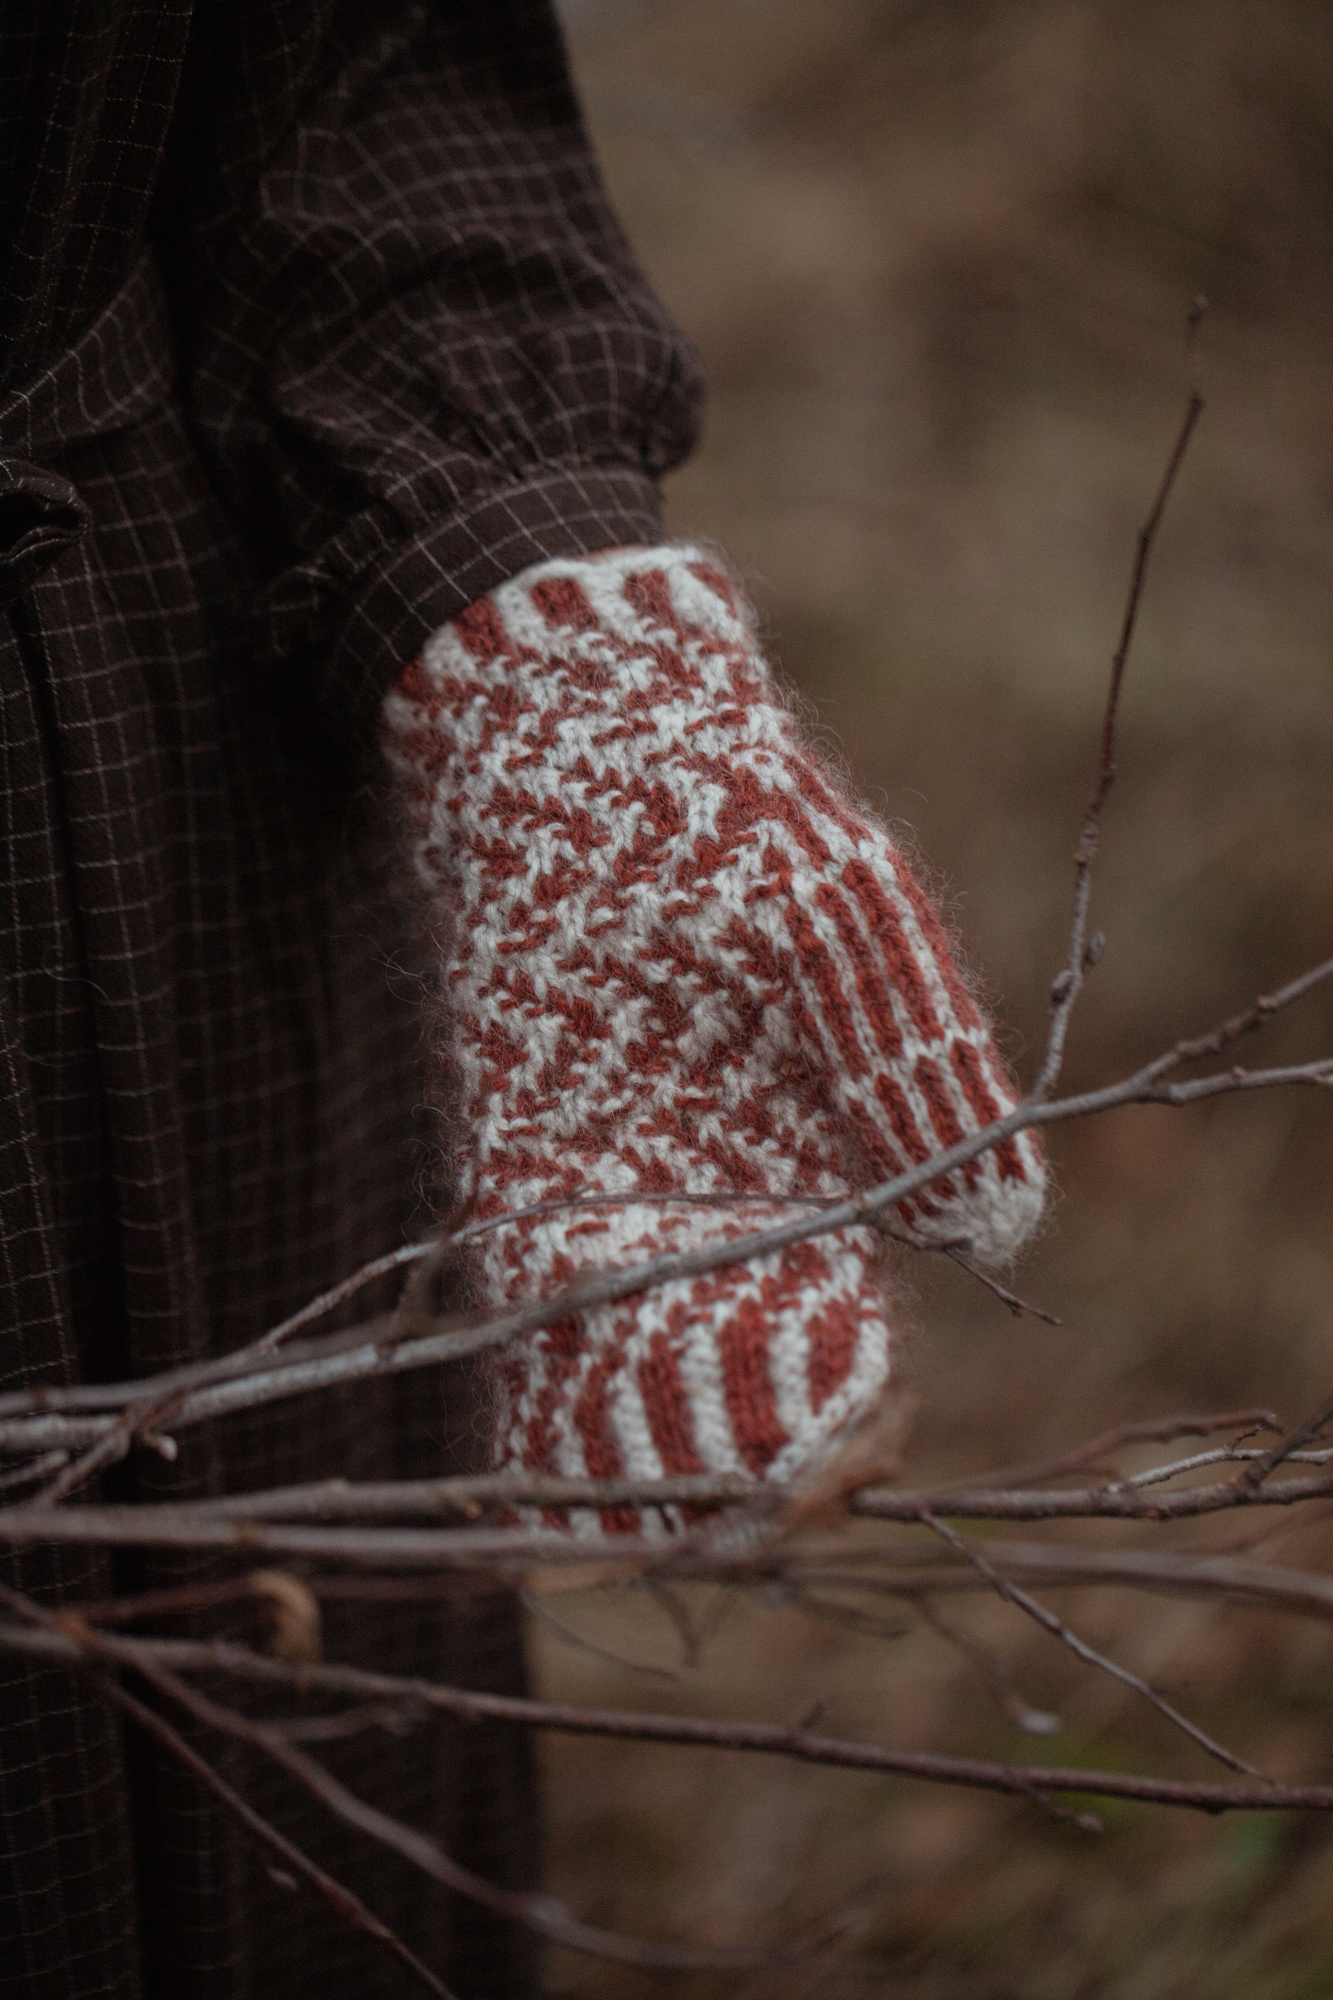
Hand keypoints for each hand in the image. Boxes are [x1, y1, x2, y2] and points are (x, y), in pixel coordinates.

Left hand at [383, 547, 1044, 1528]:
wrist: (582, 750)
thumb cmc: (739, 821)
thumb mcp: (855, 931)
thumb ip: (922, 1067)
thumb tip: (997, 1229)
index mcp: (827, 1166)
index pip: (843, 1334)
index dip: (844, 1413)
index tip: (842, 1460)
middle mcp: (723, 1200)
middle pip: (733, 1372)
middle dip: (735, 1456)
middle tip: (734, 1523)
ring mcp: (617, 1187)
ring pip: (630, 1361)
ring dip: (632, 1449)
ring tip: (636, 1527)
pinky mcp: (516, 1161)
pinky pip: (533, 1303)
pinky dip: (541, 1385)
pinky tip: (547, 1463)